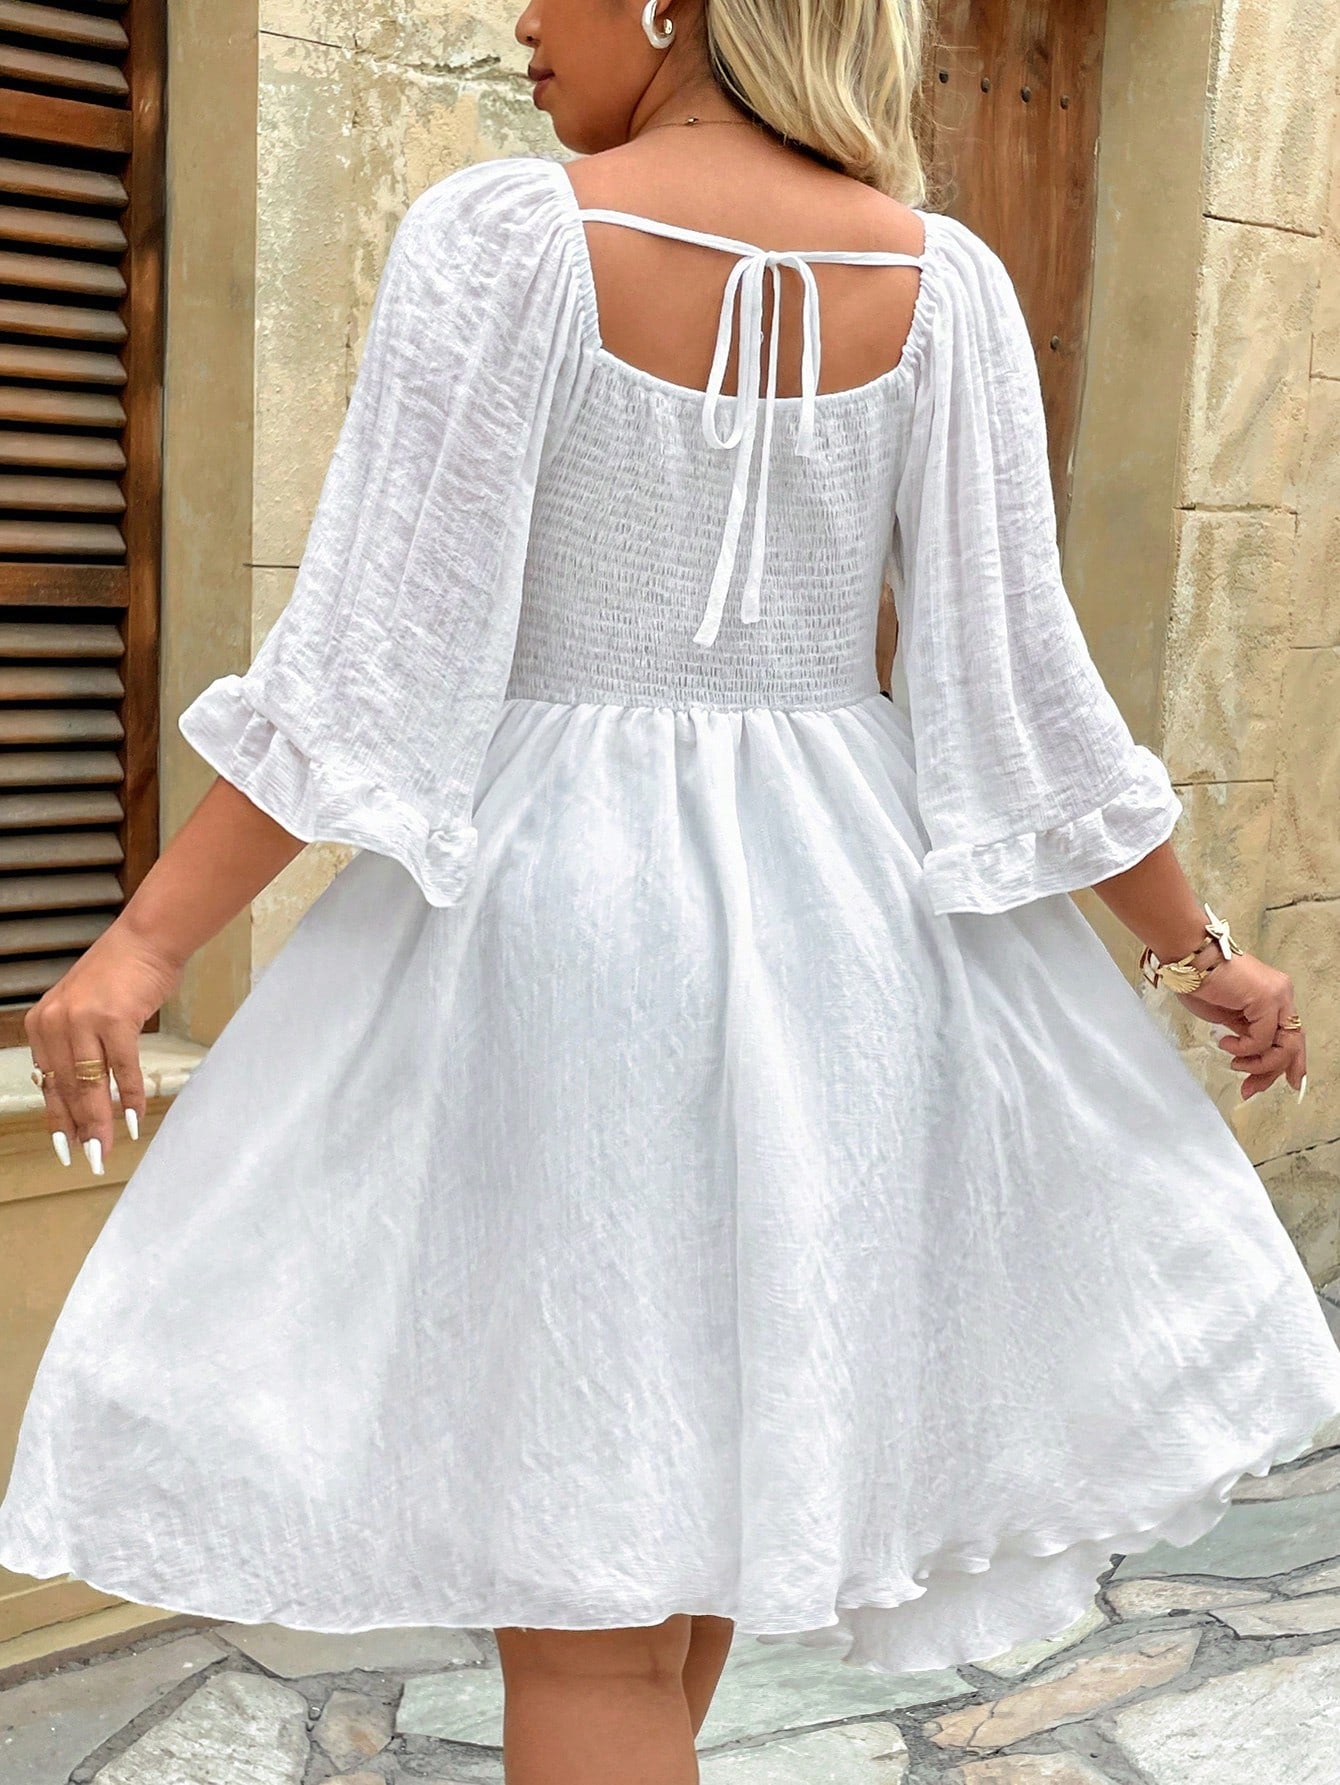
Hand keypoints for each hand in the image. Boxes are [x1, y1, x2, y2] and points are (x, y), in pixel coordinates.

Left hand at [24, 921, 184, 1172]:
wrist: (145, 940)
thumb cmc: (119, 974)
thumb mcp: (82, 1009)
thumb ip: (75, 1047)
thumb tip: (82, 1095)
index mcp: (41, 1023)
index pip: (48, 1082)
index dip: (58, 1118)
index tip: (67, 1147)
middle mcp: (55, 1022)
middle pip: (67, 1088)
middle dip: (80, 1128)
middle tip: (90, 1158)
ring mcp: (82, 1021)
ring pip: (90, 1084)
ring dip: (101, 1121)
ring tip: (107, 1148)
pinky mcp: (114, 1020)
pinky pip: (121, 1069)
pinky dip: (129, 1096)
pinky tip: (133, 1117)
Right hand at [1172, 947, 1306, 1101]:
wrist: (1188, 959)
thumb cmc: (1199, 982)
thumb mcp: (1227, 1017)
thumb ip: (1245, 1033)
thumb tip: (1250, 1056)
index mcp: (1273, 997)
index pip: (1290, 1036)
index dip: (1290, 1063)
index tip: (1284, 1084)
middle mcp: (1282, 995)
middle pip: (1292, 1044)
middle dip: (1272, 1072)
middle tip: (1250, 1088)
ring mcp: (1278, 996)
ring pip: (1284, 1045)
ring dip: (1259, 1064)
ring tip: (1235, 1063)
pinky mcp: (1267, 999)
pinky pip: (1262, 1039)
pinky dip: (1245, 1049)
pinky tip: (1226, 1043)